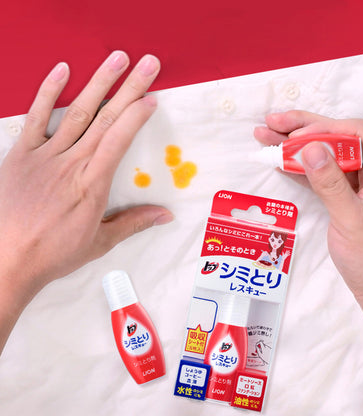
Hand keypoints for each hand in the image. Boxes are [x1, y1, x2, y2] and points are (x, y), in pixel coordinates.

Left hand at [0, 51, 172, 302]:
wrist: (8, 258)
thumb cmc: (55, 252)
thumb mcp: (100, 241)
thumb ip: (134, 223)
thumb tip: (166, 215)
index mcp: (92, 184)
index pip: (119, 140)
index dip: (136, 115)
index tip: (151, 98)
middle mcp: (72, 163)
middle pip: (105, 118)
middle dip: (129, 88)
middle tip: (148, 64)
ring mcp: (46, 155)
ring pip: (77, 111)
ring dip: (99, 83)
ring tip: (117, 58)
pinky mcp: (23, 154)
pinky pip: (36, 117)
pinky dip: (47, 92)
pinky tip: (62, 70)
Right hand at [255, 111, 362, 384]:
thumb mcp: (351, 220)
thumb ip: (330, 183)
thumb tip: (310, 148)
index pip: (355, 134)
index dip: (323, 129)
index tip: (293, 137)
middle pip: (336, 138)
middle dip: (303, 128)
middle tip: (270, 123)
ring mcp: (355, 182)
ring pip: (324, 153)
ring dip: (295, 144)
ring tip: (266, 135)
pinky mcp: (341, 194)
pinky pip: (318, 173)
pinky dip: (298, 165)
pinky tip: (279, 160)